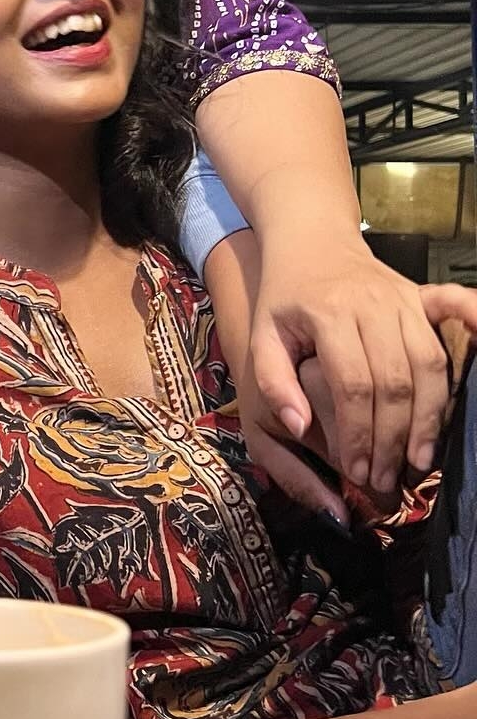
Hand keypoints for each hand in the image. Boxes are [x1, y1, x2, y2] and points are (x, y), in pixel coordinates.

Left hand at [247, 234, 453, 498]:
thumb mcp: (261, 336)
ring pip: (430, 364)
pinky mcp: (421, 293)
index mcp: (329, 315)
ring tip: (420, 458)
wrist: (309, 240)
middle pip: (396, 382)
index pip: (353, 386)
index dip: (358, 434)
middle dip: (393, 437)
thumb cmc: (283, 297)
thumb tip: (297, 427)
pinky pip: (458, 308)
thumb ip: (274, 383)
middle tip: (387, 478)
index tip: (355, 471)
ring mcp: (402, 297)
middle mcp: (372, 305)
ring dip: (430, 415)